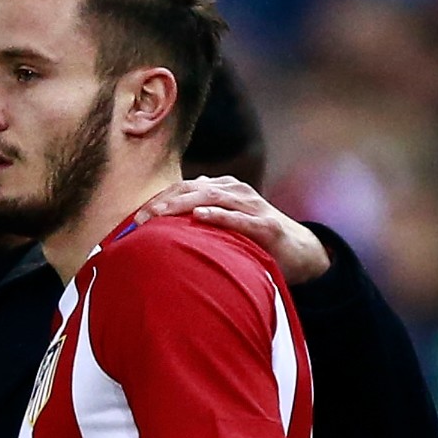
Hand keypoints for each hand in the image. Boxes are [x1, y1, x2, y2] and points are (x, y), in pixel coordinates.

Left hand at [134, 176, 330, 284]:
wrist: (300, 250)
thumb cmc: (256, 237)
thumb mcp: (227, 221)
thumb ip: (202, 215)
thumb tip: (170, 217)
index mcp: (224, 189)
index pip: (185, 187)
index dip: (160, 198)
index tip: (136, 216)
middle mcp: (236, 192)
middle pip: (193, 190)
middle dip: (165, 202)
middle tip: (141, 218)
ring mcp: (252, 206)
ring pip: (211, 198)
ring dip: (182, 205)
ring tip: (160, 215)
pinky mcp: (265, 226)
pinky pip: (238, 219)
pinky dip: (218, 216)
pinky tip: (199, 217)